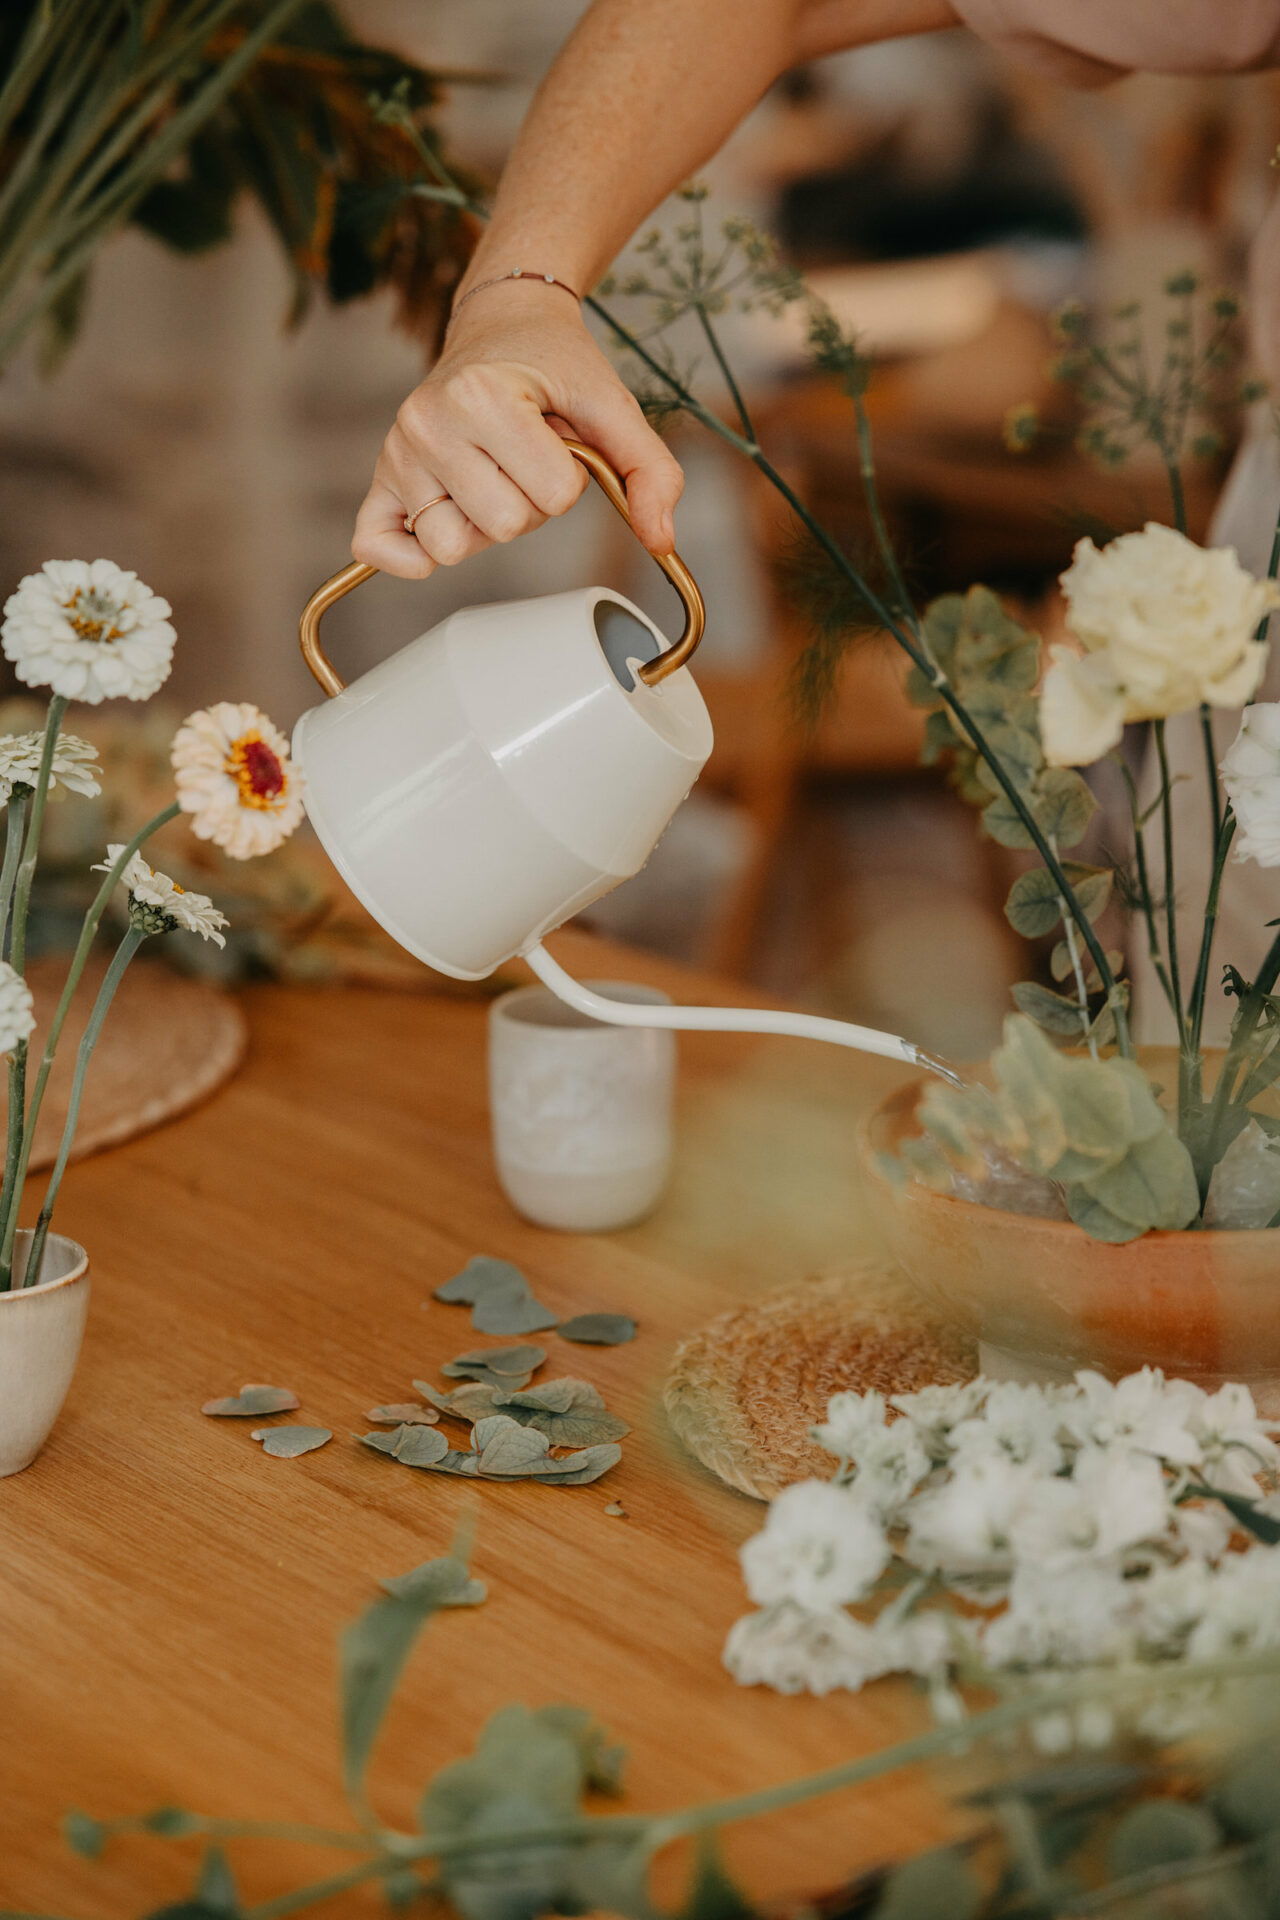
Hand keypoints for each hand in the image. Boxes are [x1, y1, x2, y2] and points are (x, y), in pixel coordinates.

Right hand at [352, 286, 684, 578]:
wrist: (505, 323)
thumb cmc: (556, 366)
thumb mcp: (614, 406)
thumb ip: (649, 470)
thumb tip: (660, 538)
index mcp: (481, 397)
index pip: (552, 497)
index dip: (568, 479)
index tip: (556, 439)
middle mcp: (427, 422)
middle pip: (503, 527)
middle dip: (529, 503)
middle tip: (523, 455)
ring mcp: (398, 452)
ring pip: (453, 547)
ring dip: (485, 524)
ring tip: (492, 471)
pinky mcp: (381, 477)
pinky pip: (377, 545)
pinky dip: (407, 556)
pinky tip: (440, 523)